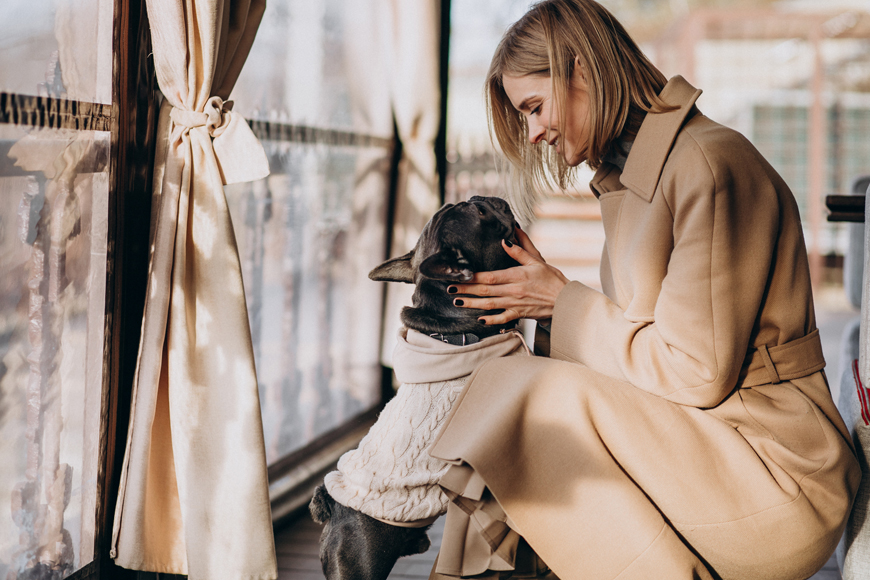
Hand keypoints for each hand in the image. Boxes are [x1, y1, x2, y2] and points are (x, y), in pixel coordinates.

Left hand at [448, 228, 568, 324]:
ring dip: (472, 304)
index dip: (473, 277)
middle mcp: (514, 291)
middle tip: (450, 289)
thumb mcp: (537, 261)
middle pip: (485, 290)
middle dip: (466, 289)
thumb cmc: (553, 279)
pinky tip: (479, 319)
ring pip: (489, 305)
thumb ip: (520, 250)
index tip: (460, 275)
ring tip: (458, 302)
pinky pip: (502, 318)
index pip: (490, 276)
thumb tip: (506, 239)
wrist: (566, 300)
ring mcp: (515, 304)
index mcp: (517, 276)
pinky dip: (490, 320)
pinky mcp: (519, 314)